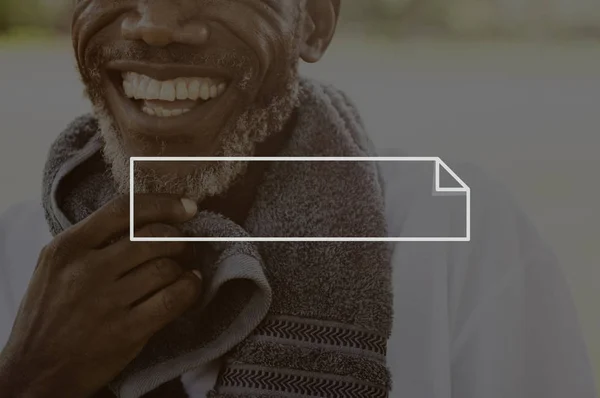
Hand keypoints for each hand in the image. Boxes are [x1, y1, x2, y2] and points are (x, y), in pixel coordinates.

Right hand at [0, 194, 201, 397]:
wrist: (34, 372)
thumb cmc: (50, 315)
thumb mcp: (55, 267)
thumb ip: (92, 241)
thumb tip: (147, 220)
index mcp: (68, 247)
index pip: (125, 210)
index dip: (163, 204)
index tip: (187, 207)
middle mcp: (87, 270)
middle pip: (154, 237)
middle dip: (179, 239)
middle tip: (184, 246)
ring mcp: (107, 301)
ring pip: (166, 266)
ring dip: (183, 265)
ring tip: (182, 270)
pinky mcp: (127, 330)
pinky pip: (174, 298)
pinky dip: (190, 288)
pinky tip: (190, 286)